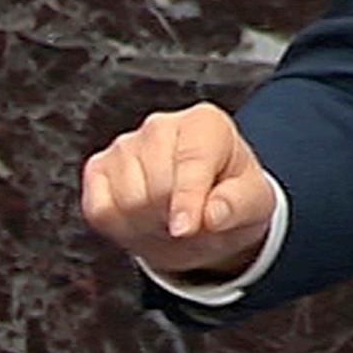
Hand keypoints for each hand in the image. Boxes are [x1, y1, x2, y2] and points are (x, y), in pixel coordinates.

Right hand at [80, 102, 275, 279]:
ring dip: (150, 225)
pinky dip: (121, 226)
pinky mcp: (98, 167)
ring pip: (127, 202)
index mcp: (205, 123)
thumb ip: (238, 205)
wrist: (205, 214)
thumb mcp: (254, 204)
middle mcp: (161, 126)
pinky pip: (100, 209)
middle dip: (174, 217)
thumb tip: (211, 214)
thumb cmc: (231, 199)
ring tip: (170, 218)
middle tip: (191, 222)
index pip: (190, 161)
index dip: (188, 200)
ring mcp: (125, 145)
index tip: (187, 228)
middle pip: (156, 189)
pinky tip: (143, 219)